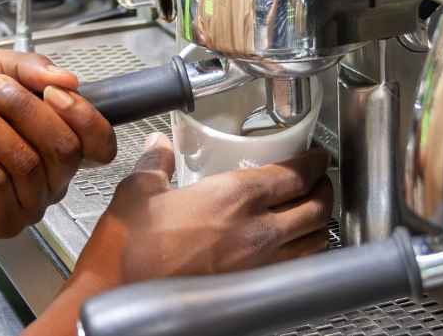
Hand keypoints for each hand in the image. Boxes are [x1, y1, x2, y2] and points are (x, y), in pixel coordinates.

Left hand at [0, 49, 116, 237]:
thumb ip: (30, 68)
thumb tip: (69, 80)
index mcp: (59, 146)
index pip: (100, 142)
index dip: (83, 116)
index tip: (50, 91)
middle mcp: (52, 180)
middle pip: (63, 147)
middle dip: (24, 109)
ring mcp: (28, 205)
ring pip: (25, 162)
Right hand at [73, 133, 333, 285]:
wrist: (117, 296)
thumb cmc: (127, 251)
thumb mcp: (138, 192)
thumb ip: (156, 164)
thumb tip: (158, 147)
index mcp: (234, 198)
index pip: (295, 175)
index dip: (314, 162)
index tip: (317, 157)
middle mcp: (256, 232)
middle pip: (316, 208)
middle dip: (325, 191)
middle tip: (320, 181)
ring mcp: (259, 266)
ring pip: (314, 242)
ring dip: (319, 224)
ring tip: (312, 213)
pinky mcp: (251, 290)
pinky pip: (295, 268)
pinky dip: (304, 254)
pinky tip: (292, 248)